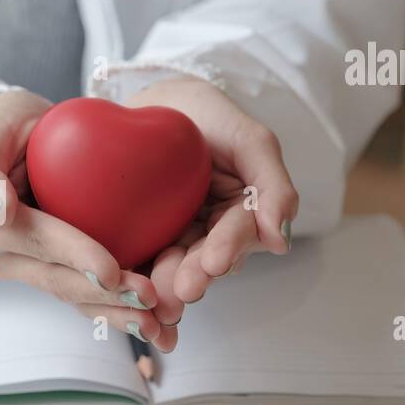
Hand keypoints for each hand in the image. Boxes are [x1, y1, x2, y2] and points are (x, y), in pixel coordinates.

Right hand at [0, 90, 176, 352]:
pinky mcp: (60, 269)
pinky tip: (157, 322)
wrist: (13, 137)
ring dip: (118, 313)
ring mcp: (34, 268)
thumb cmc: (2, 126)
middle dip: (105, 295)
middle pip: (60, 280)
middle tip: (150, 297)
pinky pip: (90, 295)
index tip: (111, 269)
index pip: (36, 244)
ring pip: (77, 297)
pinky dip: (121, 309)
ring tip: (160, 324)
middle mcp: (8, 257)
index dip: (74, 257)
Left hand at [129, 77, 299, 342]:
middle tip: (181, 291)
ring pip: (173, 268)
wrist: (158, 104)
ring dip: (165, 287)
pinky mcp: (144, 241)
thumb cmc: (210, 117)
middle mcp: (211, 234)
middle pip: (204, 261)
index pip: (238, 236)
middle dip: (194, 276)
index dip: (227, 249)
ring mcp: (177, 239)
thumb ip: (273, 186)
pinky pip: (141, 260)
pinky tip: (124, 290)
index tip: (214, 262)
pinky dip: (134, 276)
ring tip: (152, 299)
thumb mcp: (250, 141)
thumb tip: (280, 241)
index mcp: (241, 215)